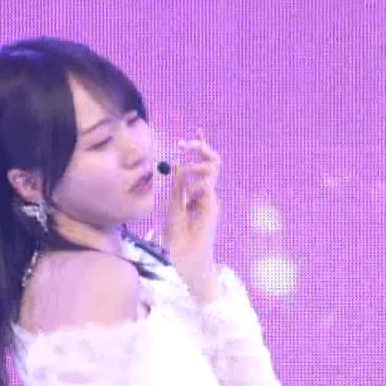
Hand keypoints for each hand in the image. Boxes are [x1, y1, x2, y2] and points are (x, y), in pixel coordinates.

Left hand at [162, 128, 221, 293]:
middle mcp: (207, 192)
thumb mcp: (172, 203)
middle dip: (201, 146)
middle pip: (213, 160)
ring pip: (211, 167)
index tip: (196, 128)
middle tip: (186, 142)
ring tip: (181, 173)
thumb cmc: (176, 235)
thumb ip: (176, 185)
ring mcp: (211, 198)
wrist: (183, 257)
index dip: (202, 145)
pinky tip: (186, 195)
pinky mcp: (212, 206)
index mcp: (197, 190)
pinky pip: (206, 184)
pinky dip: (194, 182)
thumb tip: (175, 163)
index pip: (203, 162)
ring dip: (195, 163)